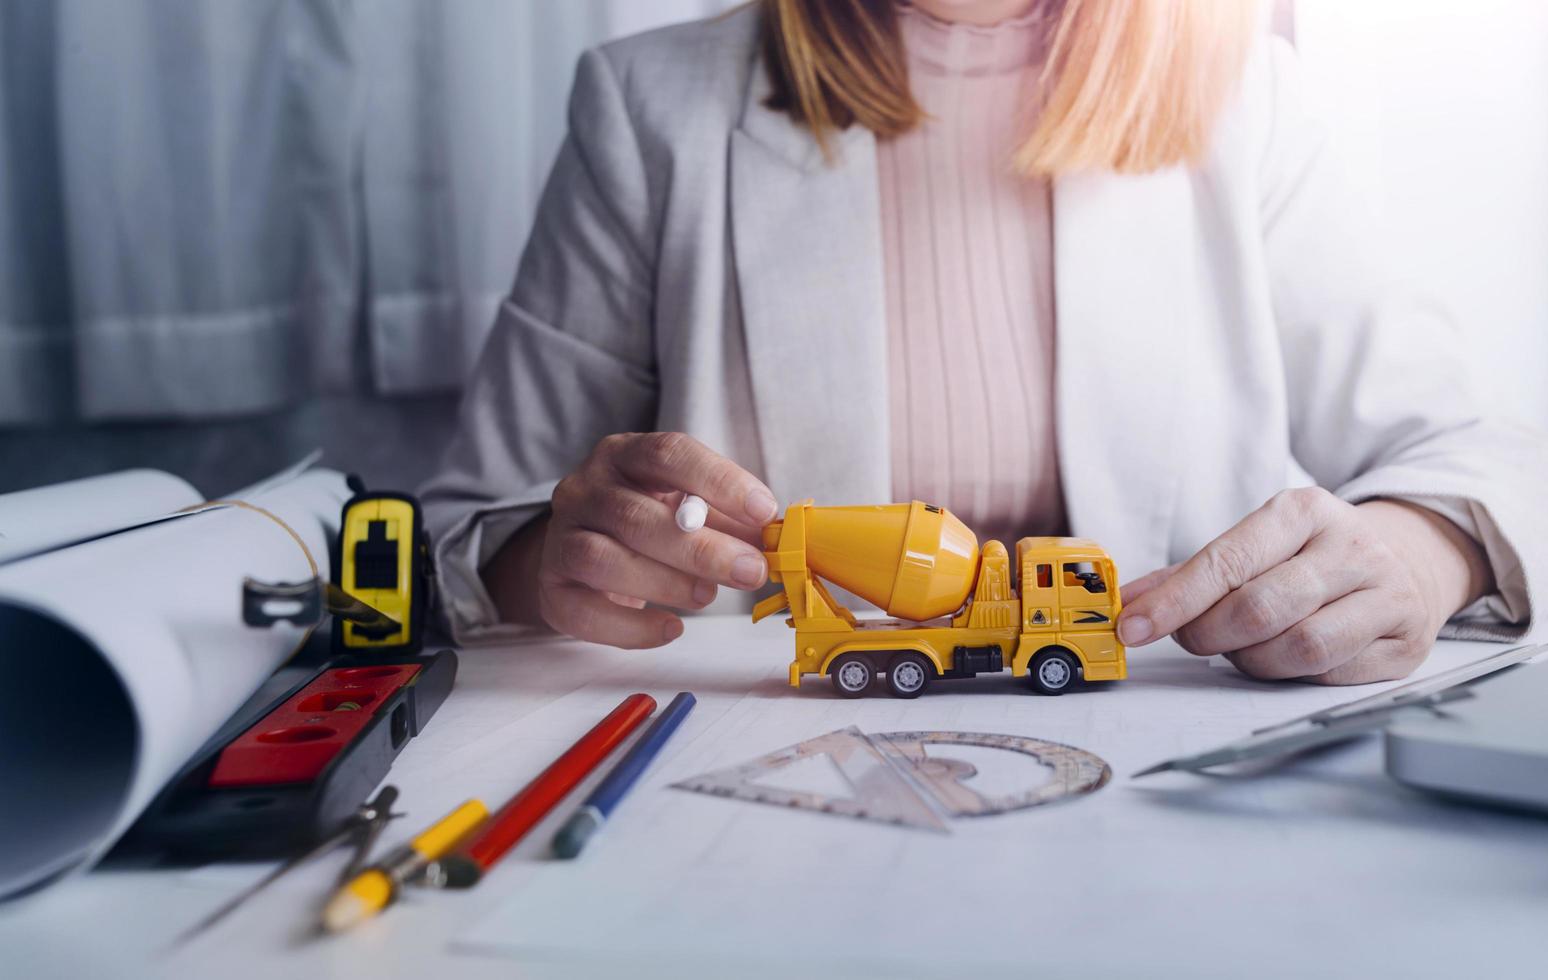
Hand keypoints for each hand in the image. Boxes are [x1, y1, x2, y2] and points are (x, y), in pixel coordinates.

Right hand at [511, 432, 777, 648]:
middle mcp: (583, 489)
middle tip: (750, 570)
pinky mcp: (551, 588)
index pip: (668, 453)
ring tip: (708, 597)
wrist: (581, 548)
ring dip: (666, 583)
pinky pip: (584, 613)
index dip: (719, 481)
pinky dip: (632, 629)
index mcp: (623, 455)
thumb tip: (774, 539)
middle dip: (701, 548)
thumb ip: (726, 517)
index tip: (764, 511)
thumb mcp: (685, 504)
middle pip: (634, 515)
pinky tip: (670, 629)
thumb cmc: (647, 520)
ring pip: (601, 560)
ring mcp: (560, 538)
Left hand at [1116, 488, 1491, 683]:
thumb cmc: (1312, 556)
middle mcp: (1352, 547)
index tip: (1133, 626)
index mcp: (1304, 511)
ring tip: (1243, 648)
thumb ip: (1192, 573)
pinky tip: (1285, 658)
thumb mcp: (1258, 543)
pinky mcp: (1406, 644)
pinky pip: (1331, 675)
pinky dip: (1293, 676)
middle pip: (1260, 610)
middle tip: (1193, 640)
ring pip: (1299, 648)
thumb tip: (1129, 602)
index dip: (1174, 600)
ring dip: (1253, 660)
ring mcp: (1388, 595)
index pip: (1228, 561)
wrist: (1409, 559)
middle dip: (1208, 635)